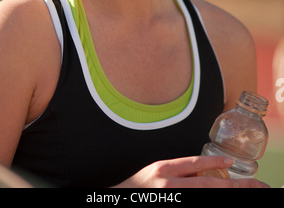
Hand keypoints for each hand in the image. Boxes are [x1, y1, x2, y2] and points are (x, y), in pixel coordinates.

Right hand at [113, 156, 269, 187]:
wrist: (120, 199)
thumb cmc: (139, 186)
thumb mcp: (157, 172)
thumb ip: (177, 170)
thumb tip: (202, 171)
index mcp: (164, 169)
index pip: (193, 163)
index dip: (214, 163)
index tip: (230, 163)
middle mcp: (168, 184)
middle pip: (204, 185)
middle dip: (228, 185)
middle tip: (247, 185)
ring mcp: (169, 197)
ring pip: (201, 195)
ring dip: (219, 193)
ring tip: (235, 191)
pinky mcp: (170, 206)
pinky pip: (192, 202)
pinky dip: (205, 200)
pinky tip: (217, 198)